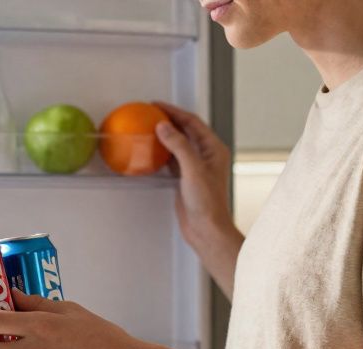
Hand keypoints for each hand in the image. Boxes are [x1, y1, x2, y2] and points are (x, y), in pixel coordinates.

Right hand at [153, 100, 236, 249]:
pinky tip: (151, 151)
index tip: (158, 106)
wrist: (206, 229)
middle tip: (151, 113)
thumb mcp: (193, 169)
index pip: (192, 122)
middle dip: (169, 120)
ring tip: (148, 128)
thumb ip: (178, 145)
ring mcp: (196, 167)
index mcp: (214, 149)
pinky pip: (172, 160)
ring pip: (178, 145)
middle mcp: (206, 156)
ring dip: (164, 136)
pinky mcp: (185, 178)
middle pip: (185, 130)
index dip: (175, 111)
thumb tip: (164, 127)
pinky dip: (161, 153)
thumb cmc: (208, 203)